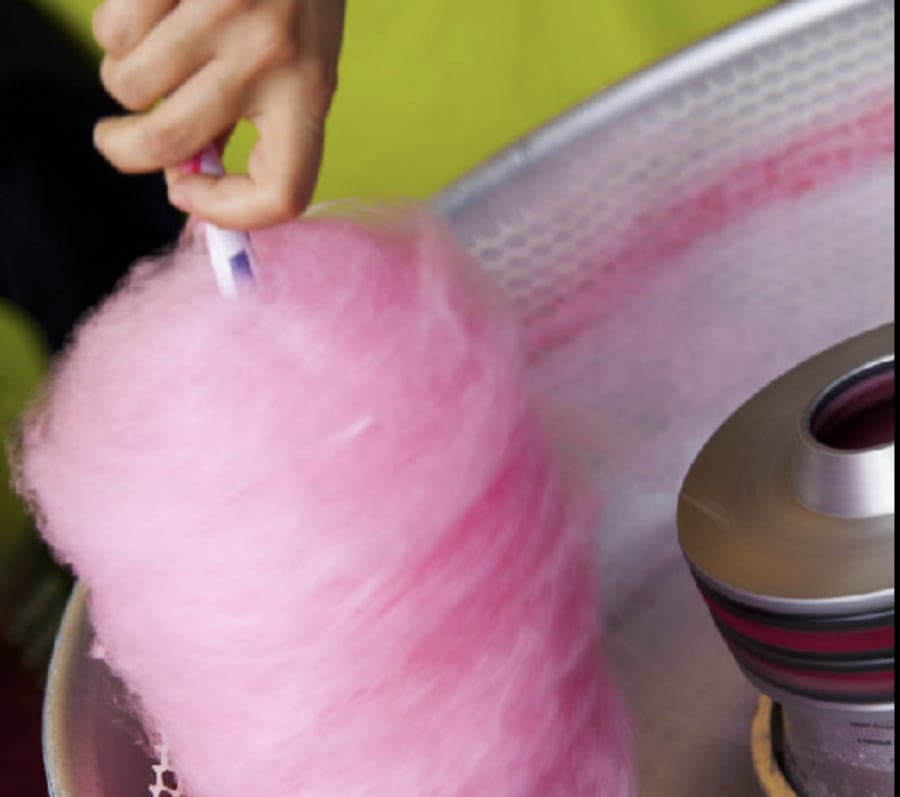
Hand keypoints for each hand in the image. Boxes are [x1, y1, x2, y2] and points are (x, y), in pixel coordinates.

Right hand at [92, 0, 344, 228]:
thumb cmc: (293, 3)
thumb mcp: (298, 68)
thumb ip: (251, 125)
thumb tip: (182, 180)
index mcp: (309, 95)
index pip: (281, 194)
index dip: (228, 215)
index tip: (188, 193)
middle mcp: (269, 59)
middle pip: (170, 144)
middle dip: (124, 151)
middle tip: (117, 141)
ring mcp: (221, 12)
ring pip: (129, 86)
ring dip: (124, 82)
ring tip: (154, 56)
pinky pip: (113, 31)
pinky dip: (116, 32)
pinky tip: (150, 15)